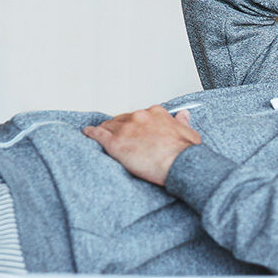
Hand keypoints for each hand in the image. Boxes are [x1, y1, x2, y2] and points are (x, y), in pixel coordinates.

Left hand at [83, 106, 200, 185]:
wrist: (179, 164)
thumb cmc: (185, 153)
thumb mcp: (189, 133)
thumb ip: (182, 122)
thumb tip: (183, 116)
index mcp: (156, 113)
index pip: (140, 115)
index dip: (136, 123)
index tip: (136, 129)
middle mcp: (139, 117)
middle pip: (123, 119)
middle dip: (121, 127)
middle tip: (120, 136)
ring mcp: (126, 129)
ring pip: (110, 126)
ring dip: (106, 130)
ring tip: (101, 135)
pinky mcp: (116, 143)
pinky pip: (98, 135)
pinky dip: (92, 133)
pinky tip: (88, 133)